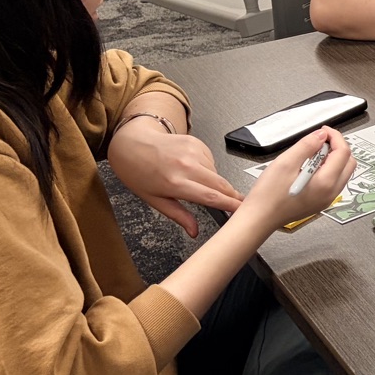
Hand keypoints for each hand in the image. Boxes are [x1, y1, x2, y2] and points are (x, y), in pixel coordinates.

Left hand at [106, 120, 241, 238]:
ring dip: (214, 181)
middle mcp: (187, 166)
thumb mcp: (154, 199)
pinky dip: (207, 168)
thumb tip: (194, 231)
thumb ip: (178, 215)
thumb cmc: (138, 172)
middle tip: (239, 203)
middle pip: (221, 184)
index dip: (230, 205)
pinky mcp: (197, 143)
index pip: (210, 197)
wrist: (132, 143)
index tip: (242, 209)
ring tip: (196, 182)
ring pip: (216, 173)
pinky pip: (211, 161)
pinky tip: (192, 168)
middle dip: (232, 195)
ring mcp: (193, 152)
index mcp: (175, 183)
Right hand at [235, 128, 356, 235]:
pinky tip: (310, 166)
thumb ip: (306, 146)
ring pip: (343, 172)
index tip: (324, 130)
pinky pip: (333, 181)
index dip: (335, 137)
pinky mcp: (321, 202)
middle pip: (349, 162)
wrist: (259, 218)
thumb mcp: (286, 163)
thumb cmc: (268, 196)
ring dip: (333, 158)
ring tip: (313, 152)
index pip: (343, 153)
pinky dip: (328, 169)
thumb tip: (321, 135)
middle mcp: (331, 193)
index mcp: (325, 183)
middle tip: (320, 140)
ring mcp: (327, 199)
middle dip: (338, 147)